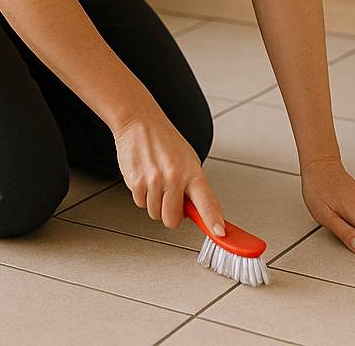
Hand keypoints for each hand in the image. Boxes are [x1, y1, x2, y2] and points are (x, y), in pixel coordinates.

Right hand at [113, 111, 226, 235]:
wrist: (138, 122)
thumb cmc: (165, 140)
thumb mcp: (188, 160)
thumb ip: (193, 187)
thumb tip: (195, 213)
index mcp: (192, 172)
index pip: (206, 202)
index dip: (213, 220)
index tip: (220, 233)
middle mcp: (173, 178)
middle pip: (172, 220)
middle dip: (171, 214)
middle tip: (170, 198)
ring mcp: (153, 181)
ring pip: (154, 213)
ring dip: (155, 203)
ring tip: (156, 180)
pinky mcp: (135, 182)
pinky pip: (140, 203)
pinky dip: (142, 195)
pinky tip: (145, 177)